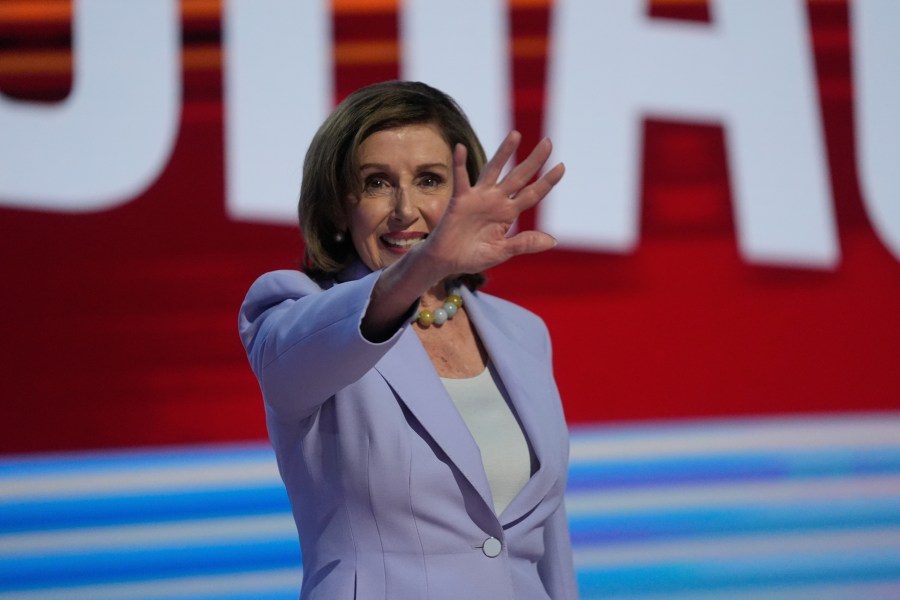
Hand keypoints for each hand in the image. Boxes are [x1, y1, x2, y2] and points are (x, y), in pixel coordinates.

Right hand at [423, 131, 564, 276]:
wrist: (447, 262)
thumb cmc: (474, 255)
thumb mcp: (502, 251)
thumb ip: (524, 243)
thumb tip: (553, 241)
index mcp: (509, 213)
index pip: (532, 194)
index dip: (546, 182)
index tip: (561, 167)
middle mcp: (496, 200)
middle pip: (519, 176)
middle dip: (534, 160)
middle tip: (548, 142)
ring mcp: (478, 198)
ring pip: (493, 170)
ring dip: (504, 153)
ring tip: (516, 135)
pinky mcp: (460, 200)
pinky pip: (461, 179)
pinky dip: (459, 164)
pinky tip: (460, 148)